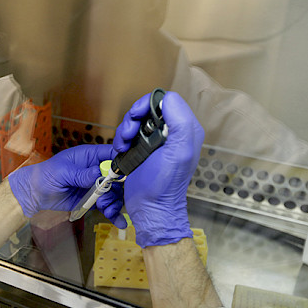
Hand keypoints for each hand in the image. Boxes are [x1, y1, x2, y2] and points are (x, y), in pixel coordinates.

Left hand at [8, 144, 126, 227]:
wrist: (34, 194)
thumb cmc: (45, 175)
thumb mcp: (62, 172)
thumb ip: (81, 174)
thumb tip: (98, 173)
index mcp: (88, 156)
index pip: (111, 154)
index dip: (121, 162)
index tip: (124, 174)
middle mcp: (94, 170)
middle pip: (116, 177)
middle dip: (116, 189)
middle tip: (108, 198)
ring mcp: (94, 185)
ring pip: (113, 193)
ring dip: (114, 202)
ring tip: (107, 210)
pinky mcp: (92, 199)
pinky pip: (106, 205)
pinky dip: (113, 213)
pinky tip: (119, 221)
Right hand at [113, 91, 203, 246]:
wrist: (150, 208)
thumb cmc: (164, 184)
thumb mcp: (179, 151)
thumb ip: (180, 121)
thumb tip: (166, 99)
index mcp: (185, 129)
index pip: (165, 101)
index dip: (147, 105)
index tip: (136, 117)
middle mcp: (172, 133)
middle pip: (148, 109)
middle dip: (133, 119)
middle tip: (128, 134)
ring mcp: (156, 142)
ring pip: (137, 121)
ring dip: (125, 130)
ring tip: (123, 145)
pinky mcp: (142, 150)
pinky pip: (130, 134)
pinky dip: (122, 139)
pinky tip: (122, 150)